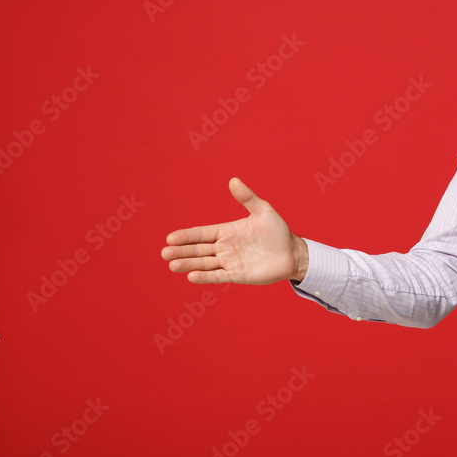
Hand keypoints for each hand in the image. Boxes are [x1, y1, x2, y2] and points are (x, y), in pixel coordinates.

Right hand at [162, 177, 307, 284]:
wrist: (292, 252)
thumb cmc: (277, 231)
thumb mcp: (263, 210)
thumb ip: (247, 197)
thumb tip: (233, 180)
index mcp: (227, 231)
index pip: (202, 234)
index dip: (186, 236)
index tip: (170, 237)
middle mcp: (224, 247)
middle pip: (198, 249)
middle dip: (181, 251)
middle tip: (164, 253)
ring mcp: (229, 262)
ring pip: (204, 263)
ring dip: (188, 264)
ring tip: (172, 265)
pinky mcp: (237, 275)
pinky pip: (218, 276)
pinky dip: (205, 277)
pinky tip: (191, 276)